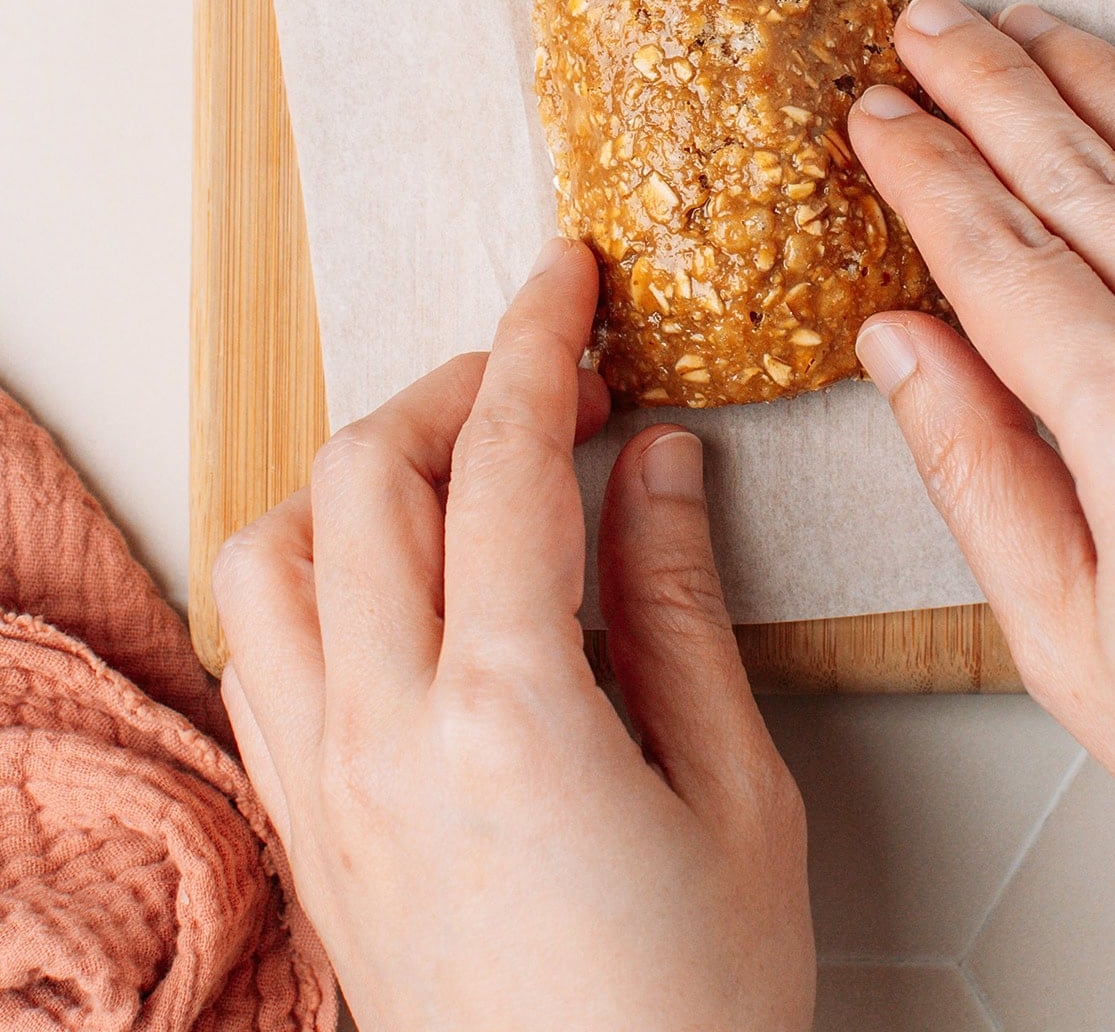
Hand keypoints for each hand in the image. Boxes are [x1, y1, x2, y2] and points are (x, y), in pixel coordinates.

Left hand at [212, 240, 813, 1031]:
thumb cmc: (693, 1014)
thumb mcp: (738, 795)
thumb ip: (679, 604)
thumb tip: (656, 459)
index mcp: (510, 717)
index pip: (504, 463)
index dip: (537, 342)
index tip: (565, 278)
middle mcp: (384, 737)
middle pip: (366, 475)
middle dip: (452, 387)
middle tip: (545, 380)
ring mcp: (325, 787)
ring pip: (271, 552)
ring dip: (357, 473)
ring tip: (455, 474)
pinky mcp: (307, 831)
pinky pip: (254, 652)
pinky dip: (309, 568)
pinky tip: (390, 581)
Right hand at [848, 0, 1114, 1024]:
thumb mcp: (1072, 647)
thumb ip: (976, 472)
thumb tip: (898, 341)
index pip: (1002, 254)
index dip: (924, 169)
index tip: (874, 112)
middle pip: (1086, 176)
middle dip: (989, 84)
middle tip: (924, 23)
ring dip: (1092, 83)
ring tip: (1023, 26)